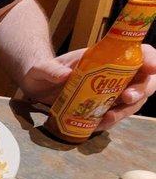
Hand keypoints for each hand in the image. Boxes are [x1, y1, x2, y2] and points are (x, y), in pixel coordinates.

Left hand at [21, 45, 155, 130]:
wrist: (34, 84)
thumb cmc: (41, 70)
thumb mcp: (42, 68)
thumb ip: (50, 70)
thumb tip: (65, 76)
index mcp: (104, 57)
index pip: (137, 53)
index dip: (150, 59)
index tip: (151, 67)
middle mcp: (112, 73)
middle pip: (143, 80)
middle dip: (142, 90)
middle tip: (126, 98)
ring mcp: (109, 90)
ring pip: (133, 100)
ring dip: (126, 110)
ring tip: (108, 118)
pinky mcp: (101, 106)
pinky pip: (116, 114)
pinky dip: (111, 121)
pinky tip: (99, 125)